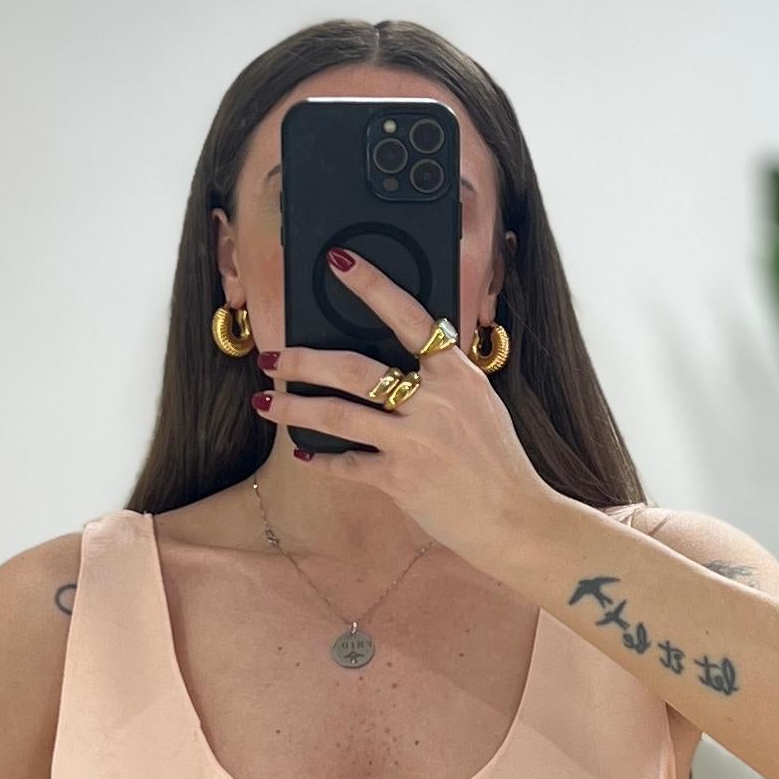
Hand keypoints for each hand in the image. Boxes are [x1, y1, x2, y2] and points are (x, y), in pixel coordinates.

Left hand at [256, 249, 544, 563]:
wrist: (514, 517)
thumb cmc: (496, 458)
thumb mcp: (479, 403)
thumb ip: (441, 378)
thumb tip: (393, 358)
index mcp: (456, 373)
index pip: (408, 316)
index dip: (371, 285)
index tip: (337, 261)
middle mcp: (434, 402)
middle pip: (354, 369)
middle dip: (303, 360)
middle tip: (271, 355)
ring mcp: (415, 442)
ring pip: (338, 415)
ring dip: (293, 407)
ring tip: (263, 400)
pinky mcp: (400, 480)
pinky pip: (346, 464)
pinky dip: (321, 458)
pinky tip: (302, 451)